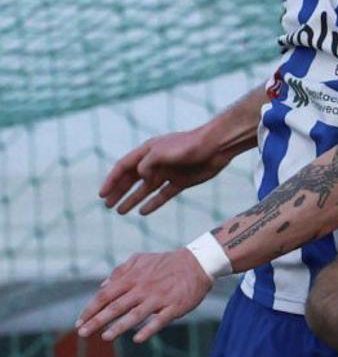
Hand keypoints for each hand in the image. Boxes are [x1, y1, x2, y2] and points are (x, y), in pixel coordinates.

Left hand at [77, 248, 213, 342]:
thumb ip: (120, 271)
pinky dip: (148, 330)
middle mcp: (143, 288)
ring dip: (119, 327)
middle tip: (82, 333)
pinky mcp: (174, 306)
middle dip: (97, 321)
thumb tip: (102, 286)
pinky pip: (160, 320)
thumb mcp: (141, 260)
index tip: (79, 321)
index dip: (91, 309)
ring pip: (135, 315)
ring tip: (105, 337)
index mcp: (133, 278)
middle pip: (115, 307)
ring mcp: (159, 298)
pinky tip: (137, 339)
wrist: (198, 263)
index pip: (105, 295)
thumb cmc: (166, 263)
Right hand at [99, 129, 234, 215]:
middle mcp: (156, 162)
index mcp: (148, 151)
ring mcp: (168, 172)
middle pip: (132, 179)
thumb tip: (139, 178)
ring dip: (132, 199)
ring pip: (145, 189)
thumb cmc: (189, 145)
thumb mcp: (162, 152)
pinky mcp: (181, 181)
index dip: (112, 180)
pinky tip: (142, 212)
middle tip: (107, 206)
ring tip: (120, 211)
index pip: (124, 166)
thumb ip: (146, 164)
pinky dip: (153, 203)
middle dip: (119, 192)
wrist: (216, 146)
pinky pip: (163, 194)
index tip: (102, 194)